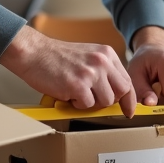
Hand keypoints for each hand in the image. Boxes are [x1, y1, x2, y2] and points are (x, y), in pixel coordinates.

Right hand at [0, 26, 136, 117]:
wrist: (34, 52)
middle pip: (122, 92)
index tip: (128, 110)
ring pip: (105, 101)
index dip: (129, 98)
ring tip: (76, 93)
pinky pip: (86, 105)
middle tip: (96, 102)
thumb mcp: (87, 56)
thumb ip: (103, 70)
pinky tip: (67, 93)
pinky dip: (76, 104)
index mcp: (107, 54)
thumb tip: (115, 94)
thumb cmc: (56, 57)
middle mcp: (102, 62)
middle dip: (110, 102)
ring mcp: (91, 73)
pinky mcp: (78, 85)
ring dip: (91, 103)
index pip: (127, 80)